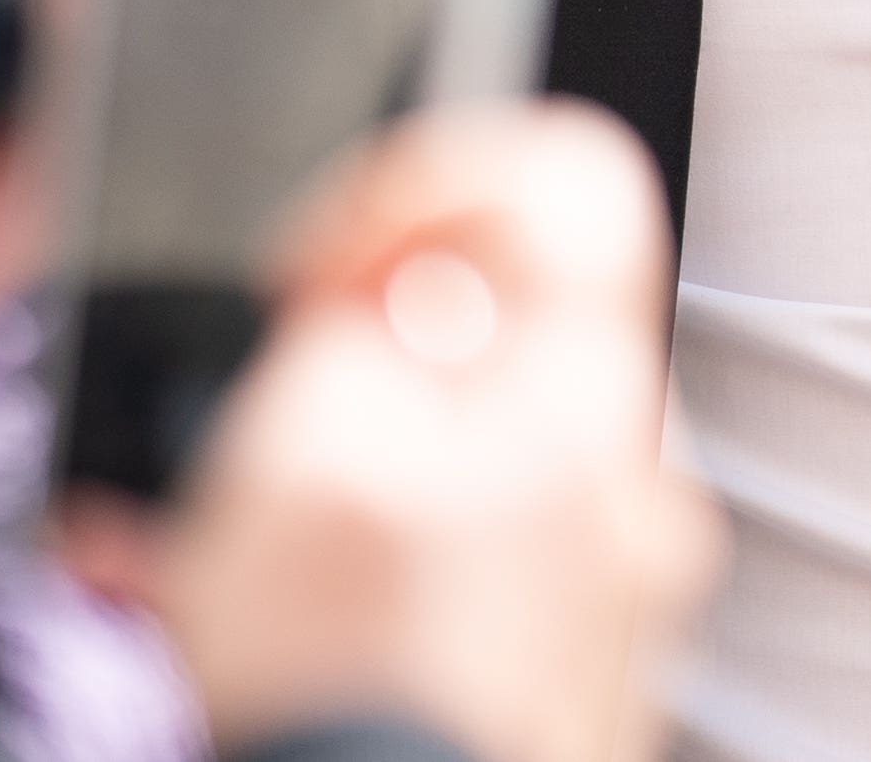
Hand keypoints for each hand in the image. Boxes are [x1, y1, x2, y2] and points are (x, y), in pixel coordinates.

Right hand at [107, 104, 723, 761]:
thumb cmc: (341, 691)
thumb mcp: (295, 448)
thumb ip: (355, 336)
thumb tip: (377, 319)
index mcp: (582, 396)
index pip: (568, 178)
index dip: (428, 184)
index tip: (333, 264)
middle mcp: (633, 487)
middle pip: (510, 334)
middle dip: (369, 359)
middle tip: (268, 430)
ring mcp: (617, 596)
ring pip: (479, 466)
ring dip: (353, 490)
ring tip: (237, 564)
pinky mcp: (577, 684)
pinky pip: (480, 582)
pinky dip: (382, 585)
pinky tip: (287, 641)